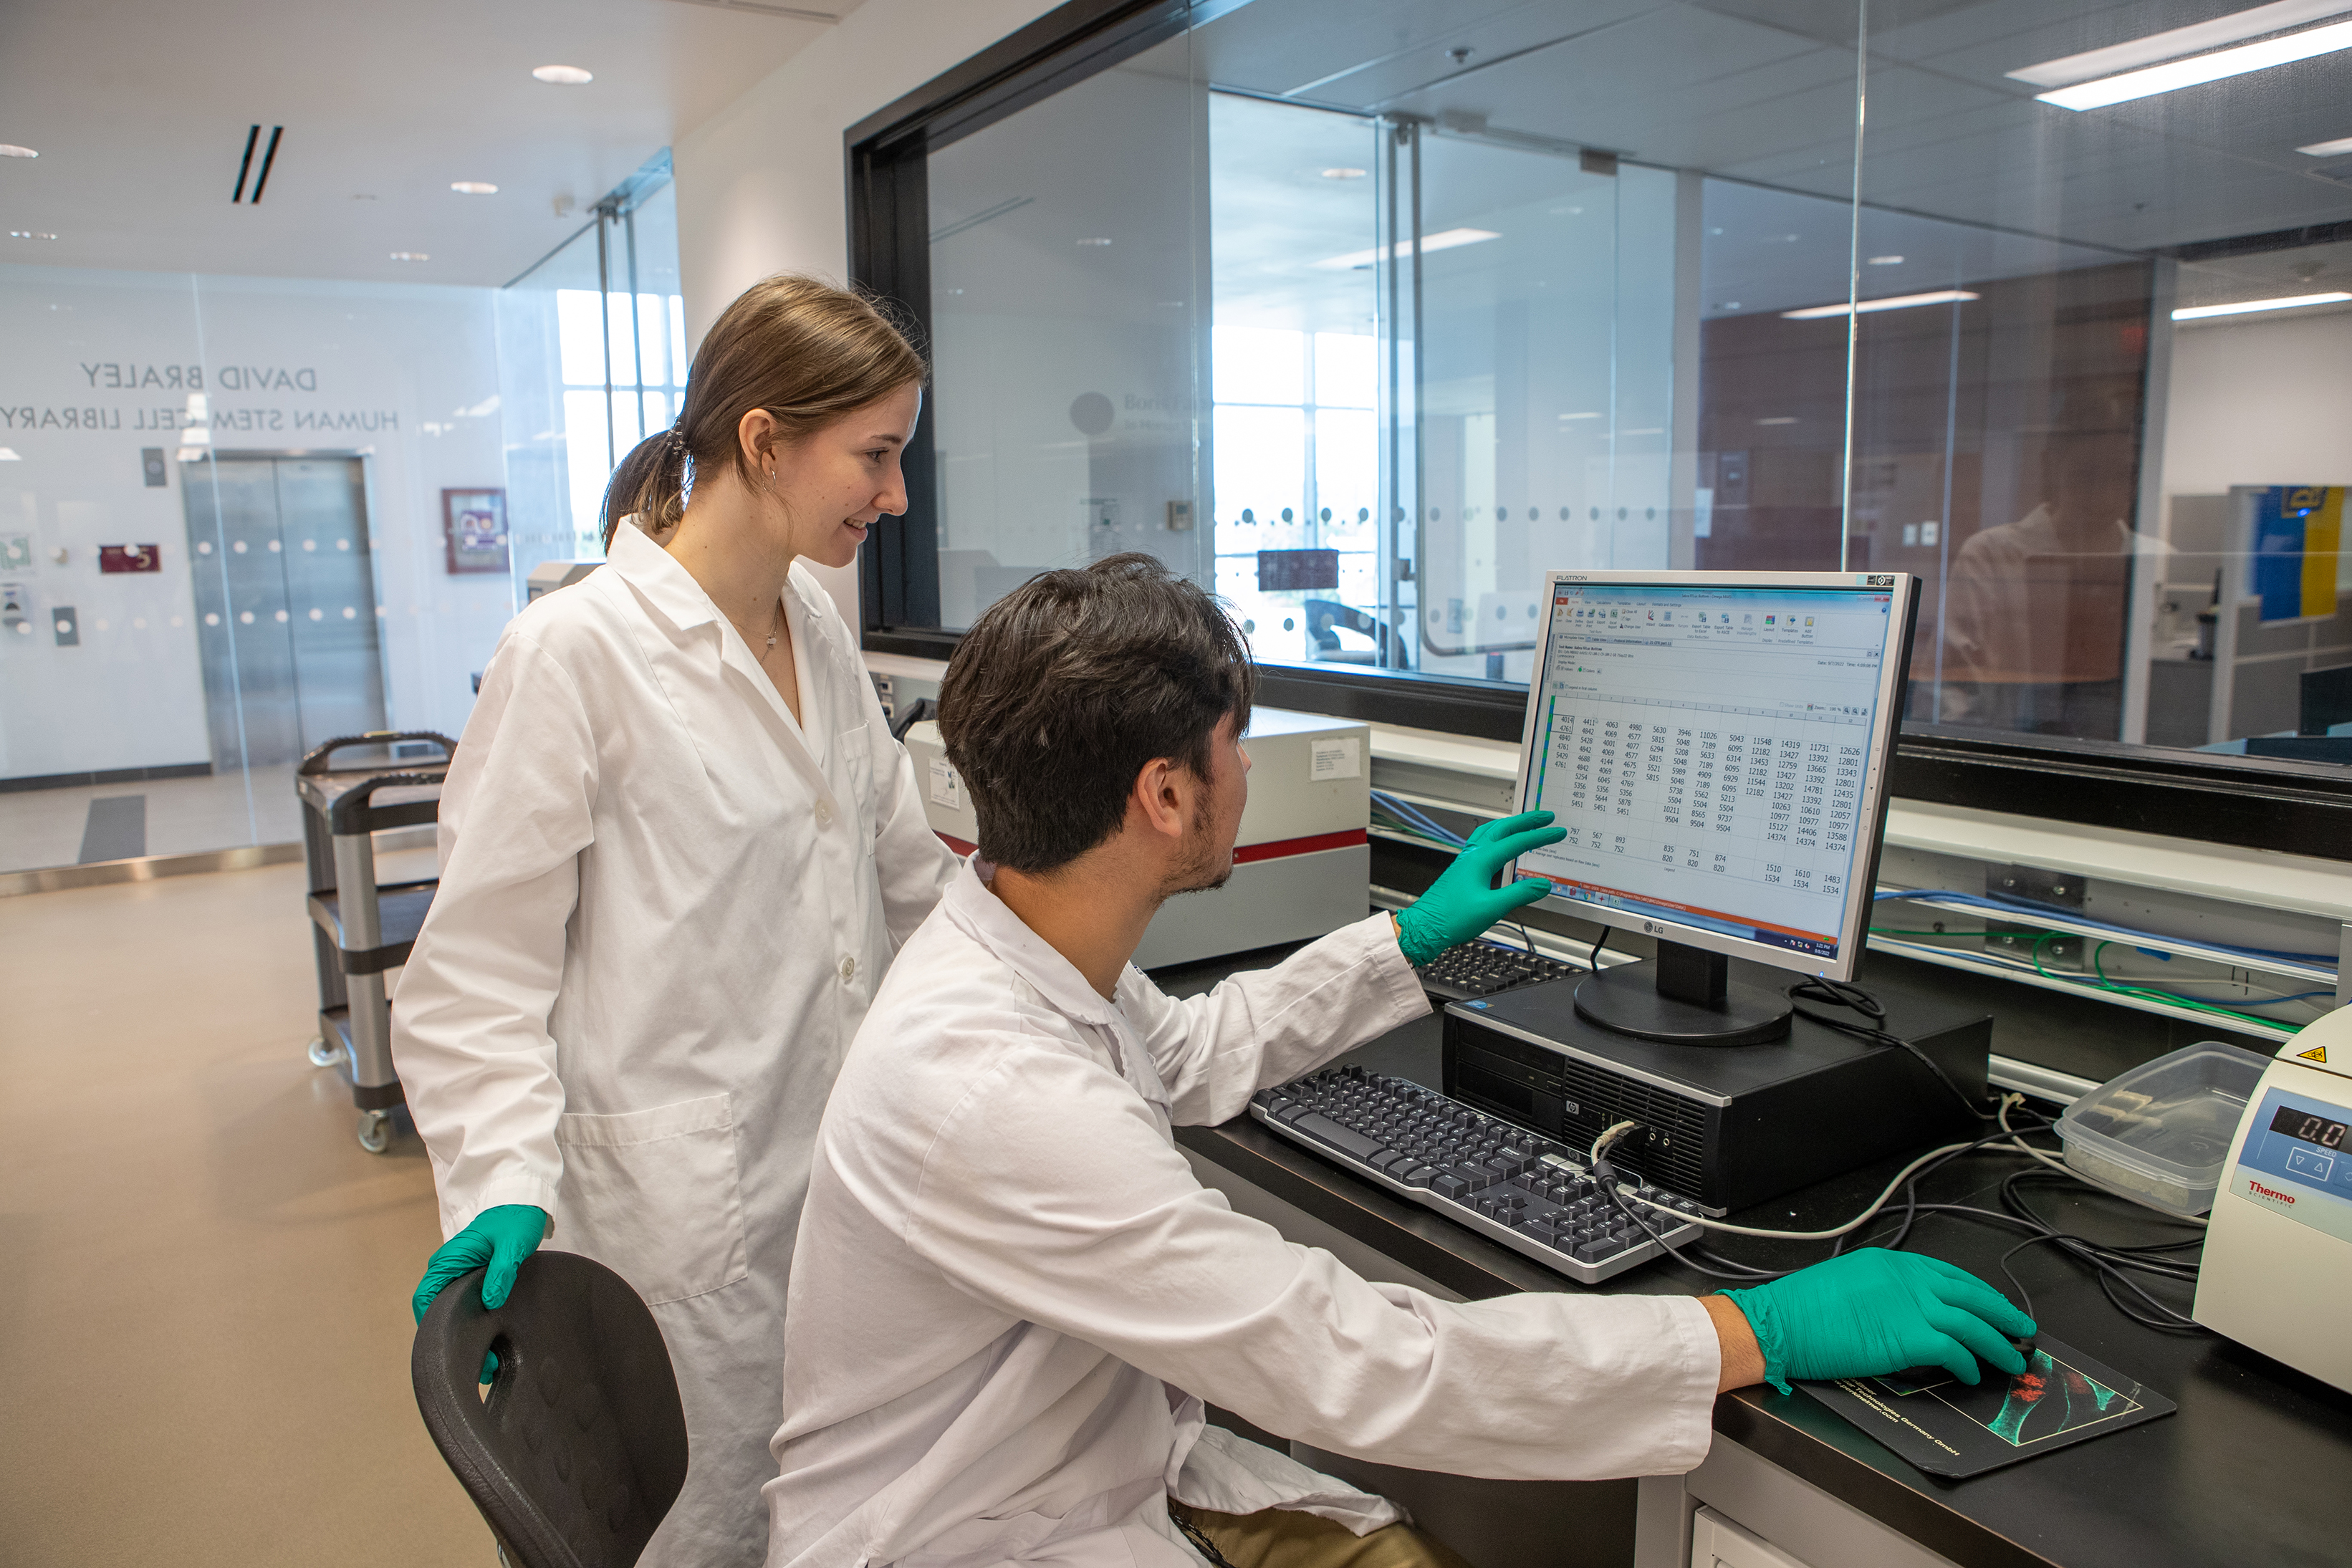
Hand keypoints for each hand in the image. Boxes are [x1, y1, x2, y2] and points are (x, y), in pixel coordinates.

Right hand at [411, 1204, 547, 1382]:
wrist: (524, 1203)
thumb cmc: (515, 1219)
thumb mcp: (511, 1245)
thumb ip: (500, 1272)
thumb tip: (489, 1301)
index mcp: (448, 1261)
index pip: (425, 1299)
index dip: (430, 1326)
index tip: (446, 1350)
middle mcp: (448, 1269)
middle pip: (438, 1311)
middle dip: (453, 1340)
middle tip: (481, 1365)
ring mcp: (460, 1274)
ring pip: (453, 1311)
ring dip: (466, 1335)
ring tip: (490, 1363)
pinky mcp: (473, 1278)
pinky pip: (466, 1305)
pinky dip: (475, 1324)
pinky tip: (493, 1341)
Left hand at [1392, 811, 1566, 965]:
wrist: (1425, 927)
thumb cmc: (1451, 919)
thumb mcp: (1491, 909)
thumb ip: (1519, 894)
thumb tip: (1543, 884)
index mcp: (1481, 860)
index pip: (1517, 842)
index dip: (1540, 836)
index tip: (1558, 832)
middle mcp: (1472, 855)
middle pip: (1503, 828)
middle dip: (1526, 820)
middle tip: (1545, 816)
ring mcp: (1465, 860)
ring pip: (1490, 832)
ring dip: (1510, 825)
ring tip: (1525, 823)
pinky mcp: (1461, 869)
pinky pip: (1482, 842)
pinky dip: (1497, 836)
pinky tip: (1499, 845)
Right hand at [1719, 1248, 2035, 1393]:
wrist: (1780, 1324)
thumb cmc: (1800, 1309)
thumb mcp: (1847, 1284)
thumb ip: (1883, 1293)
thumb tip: (1905, 1315)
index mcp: (1891, 1263)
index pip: (1949, 1274)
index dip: (1979, 1292)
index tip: (1994, 1304)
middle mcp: (1907, 1279)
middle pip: (1971, 1296)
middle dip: (2002, 1314)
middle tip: (2022, 1329)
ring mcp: (1911, 1307)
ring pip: (1973, 1324)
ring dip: (1997, 1344)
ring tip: (2012, 1359)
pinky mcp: (1910, 1338)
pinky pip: (1955, 1352)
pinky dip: (1969, 1364)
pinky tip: (1973, 1374)